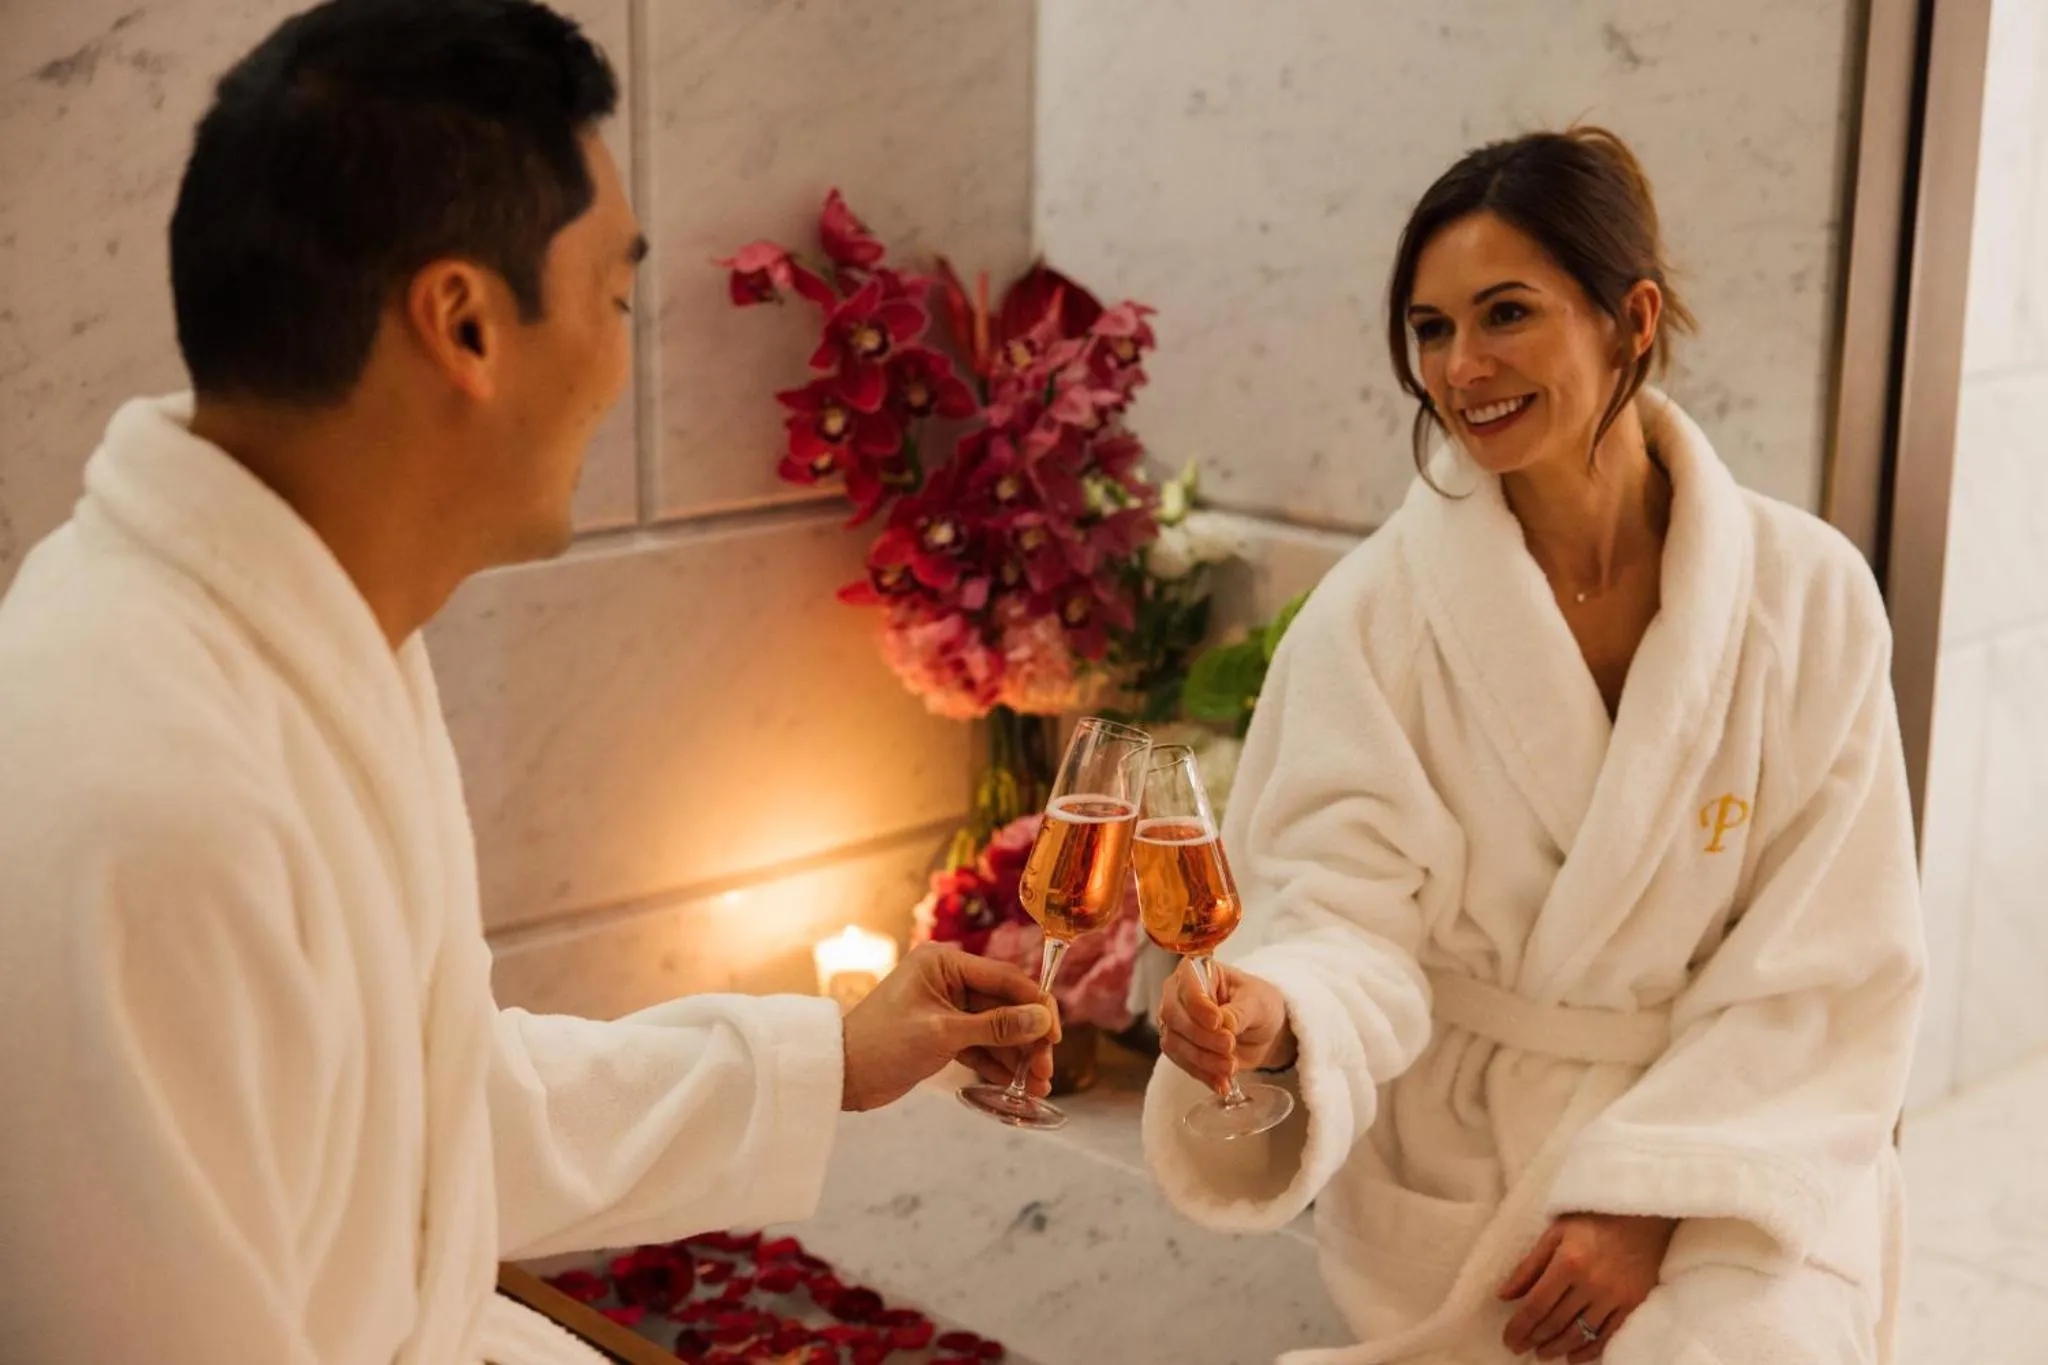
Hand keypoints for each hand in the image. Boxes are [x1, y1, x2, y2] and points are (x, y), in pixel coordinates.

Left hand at [840, 943, 1059, 1112]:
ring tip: (1037, 1087)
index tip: (1055, 1034)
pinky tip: (1015, 1084)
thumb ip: (996, 1026)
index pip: (1005, 978)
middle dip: (1028, 1039)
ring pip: (995, 1029)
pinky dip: (996, 1063)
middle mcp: (948, 979)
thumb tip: (1043, 1019)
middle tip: (1046, 1071)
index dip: (1035, 1005)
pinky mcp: (943, 1033)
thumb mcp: (944, 1033)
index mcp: (944, 963)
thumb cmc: (883, 1043)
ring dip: (1016, 1056)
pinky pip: (980, 1044)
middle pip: (1004, 1006)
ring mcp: (946, 1007)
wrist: (841, 1074)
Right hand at [1156, 959, 1294, 1094]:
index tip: (1219, 1023)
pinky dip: (1202, 1074)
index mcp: (1196, 971)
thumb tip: (1224, 1024)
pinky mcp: (1180, 1047)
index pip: (1186, 987)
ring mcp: (1176, 1022)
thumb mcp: (1258, 1002)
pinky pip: (1182, 1063)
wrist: (1263, 1030)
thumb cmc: (1260, 1004)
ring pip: (1174, 1042)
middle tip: (1230, 1046)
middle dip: (1202, 1037)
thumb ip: (1240, 1011)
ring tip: (1231, 1067)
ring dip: (1202, 1060)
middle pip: (1173, 1016)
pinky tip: (1222, 1083)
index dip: (1199, 1006)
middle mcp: (1178, 994)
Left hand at [1498, 1213, 1677, 1359]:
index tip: (1508, 1339)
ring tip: (1541, 1353)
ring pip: (1579, 1334)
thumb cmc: (1592, 1221)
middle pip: (1556, 1322)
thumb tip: (1504, 1295)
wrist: (1641, 1216)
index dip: (1520, 1327)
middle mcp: (1591, 1284)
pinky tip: (1572, 1357)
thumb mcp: (1554, 1233)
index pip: (1537, 1305)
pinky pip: (1607, 1336)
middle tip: (1519, 1347)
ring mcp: (1614, 1297)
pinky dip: (1587, 1351)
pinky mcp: (1632, 1304)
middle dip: (1533, 1339)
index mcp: (1567, 1263)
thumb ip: (1528, 1266)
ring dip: (1557, 1348)